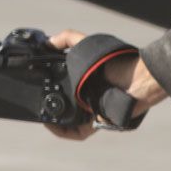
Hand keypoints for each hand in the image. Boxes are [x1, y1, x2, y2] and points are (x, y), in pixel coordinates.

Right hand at [41, 29, 168, 140]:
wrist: (132, 79)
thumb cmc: (112, 61)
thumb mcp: (86, 44)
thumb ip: (67, 38)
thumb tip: (47, 42)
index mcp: (85, 78)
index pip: (63, 86)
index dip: (50, 87)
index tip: (39, 85)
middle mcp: (88, 95)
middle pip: (64, 105)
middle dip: (50, 105)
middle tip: (38, 103)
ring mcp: (92, 110)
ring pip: (68, 120)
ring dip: (54, 121)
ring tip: (43, 115)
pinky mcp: (96, 123)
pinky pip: (77, 132)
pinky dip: (63, 131)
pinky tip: (52, 124)